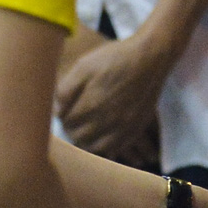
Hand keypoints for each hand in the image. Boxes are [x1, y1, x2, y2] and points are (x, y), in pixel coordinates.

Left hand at [55, 32, 173, 161]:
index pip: (66, 122)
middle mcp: (106, 121)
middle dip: (72, 128)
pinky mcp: (135, 129)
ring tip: (85, 128)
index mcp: (90, 105)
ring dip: (86, 141)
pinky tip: (102, 136)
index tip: (65, 108)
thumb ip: (66, 90)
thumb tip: (57, 110)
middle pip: (78, 137)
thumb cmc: (114, 59)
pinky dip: (105, 147)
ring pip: (95, 148)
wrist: (149, 58)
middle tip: (73, 118)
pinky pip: (116, 149)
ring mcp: (122, 128)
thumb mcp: (84, 65)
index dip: (62, 115)